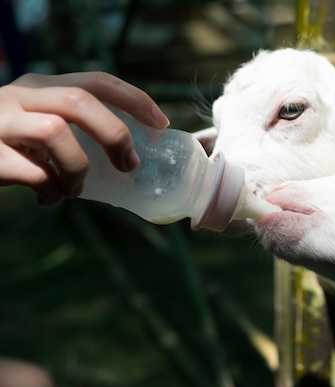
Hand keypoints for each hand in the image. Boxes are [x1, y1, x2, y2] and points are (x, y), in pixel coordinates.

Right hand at [0, 72, 169, 204]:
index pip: (95, 81)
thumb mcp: (37, 126)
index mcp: (40, 86)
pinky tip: (48, 199)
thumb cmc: (5, 145)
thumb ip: (70, 131)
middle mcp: (20, 96)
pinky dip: (50, 190)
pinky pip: (30, 172)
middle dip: (115, 134)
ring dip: (77, 169)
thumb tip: (127, 159)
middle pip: (78, 101)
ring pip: (55, 133)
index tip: (161, 123)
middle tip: (128, 165)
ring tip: (74, 190)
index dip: (134, 99)